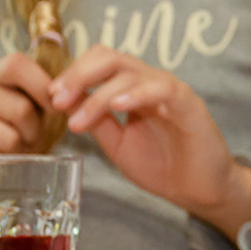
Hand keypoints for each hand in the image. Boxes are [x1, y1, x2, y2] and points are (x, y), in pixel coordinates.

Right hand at [0, 52, 56, 155]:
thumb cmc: (23, 126)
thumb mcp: (40, 105)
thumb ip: (56, 96)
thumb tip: (70, 102)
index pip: (16, 65)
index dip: (42, 88)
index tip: (55, 109)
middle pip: (20, 109)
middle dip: (35, 130)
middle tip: (29, 136)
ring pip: (9, 138)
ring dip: (20, 149)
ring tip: (14, 147)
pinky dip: (2, 164)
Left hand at [50, 45, 250, 238]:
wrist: (198, 192)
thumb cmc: (162, 166)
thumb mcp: (117, 143)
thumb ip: (97, 120)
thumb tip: (64, 100)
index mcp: (132, 89)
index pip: (100, 62)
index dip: (72, 74)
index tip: (51, 97)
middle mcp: (150, 84)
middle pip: (111, 57)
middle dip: (78, 74)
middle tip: (58, 99)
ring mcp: (170, 91)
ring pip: (130, 72)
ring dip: (98, 94)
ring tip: (79, 120)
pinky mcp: (189, 105)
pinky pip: (162, 88)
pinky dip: (137, 93)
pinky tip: (118, 107)